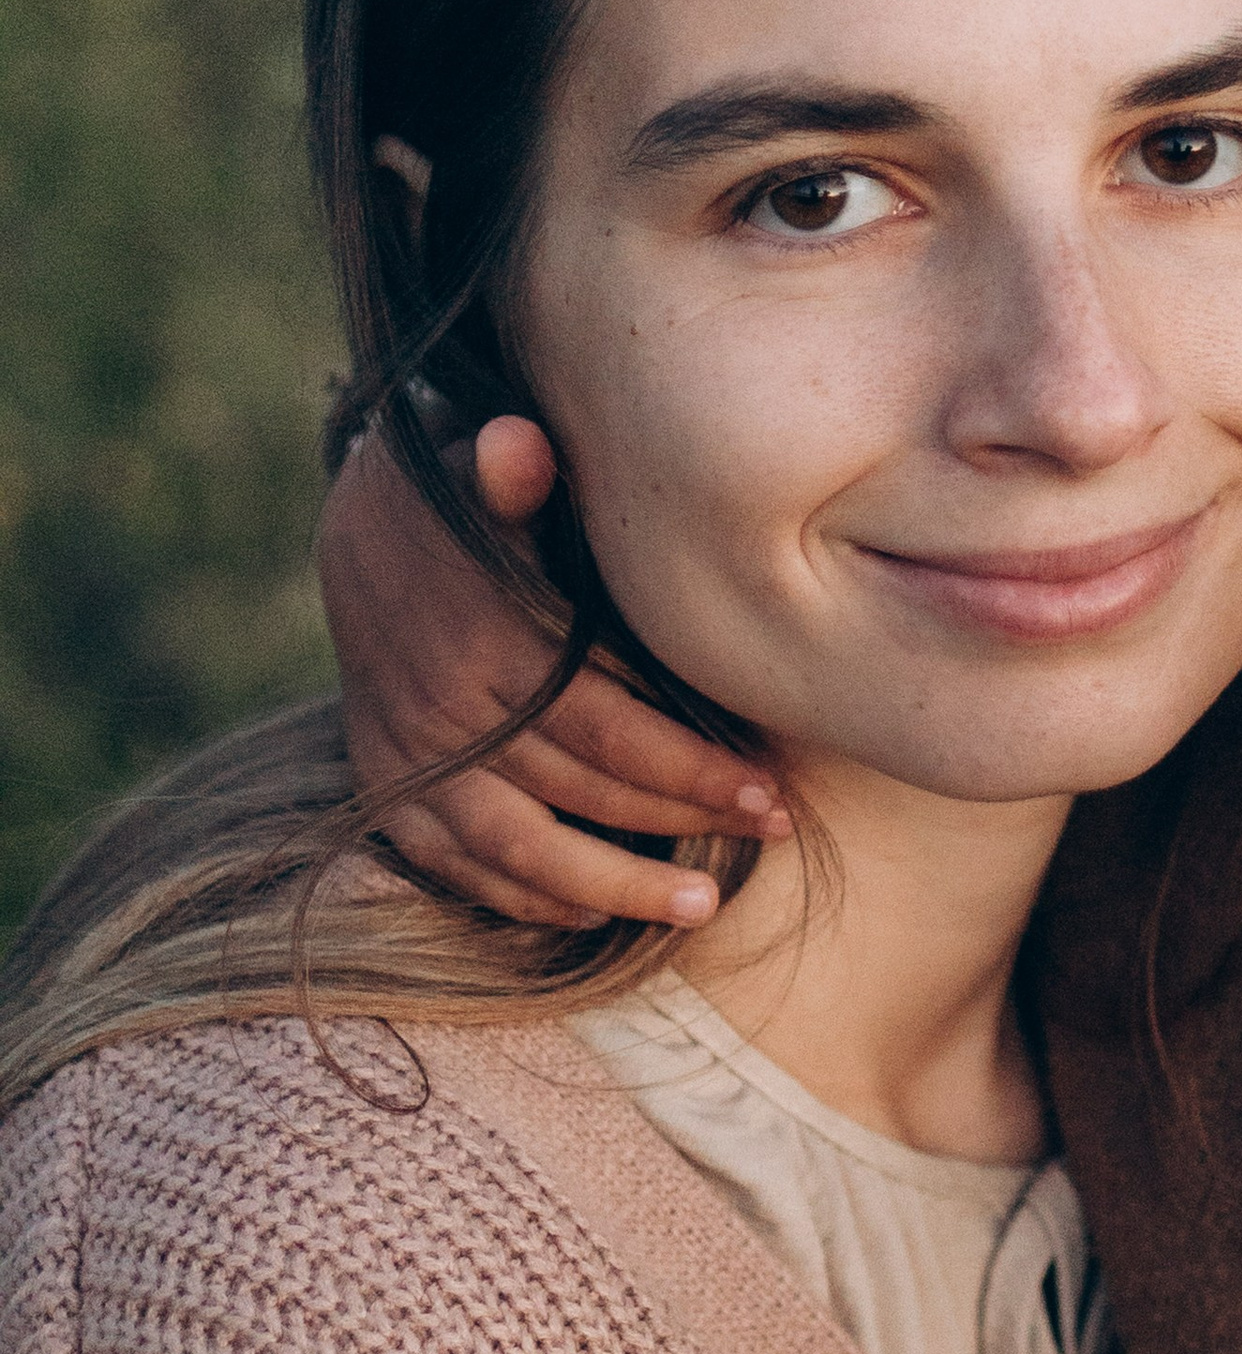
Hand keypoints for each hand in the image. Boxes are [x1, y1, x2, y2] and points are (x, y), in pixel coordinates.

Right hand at [317, 416, 788, 928]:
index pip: (609, 730)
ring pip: (519, 849)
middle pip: (582, 792)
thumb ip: (516, 478)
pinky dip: (521, 896)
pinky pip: (454, 863)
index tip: (771, 795)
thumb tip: (518, 440)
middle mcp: (443, 707)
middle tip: (768, 837)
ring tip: (699, 909)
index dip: (694, 771)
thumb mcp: (489, 476)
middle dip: (684, 821)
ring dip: (615, 888)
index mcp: (487, 639)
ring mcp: (408, 754)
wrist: (358, 531)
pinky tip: (593, 913)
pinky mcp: (384, 783)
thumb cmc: (466, 504)